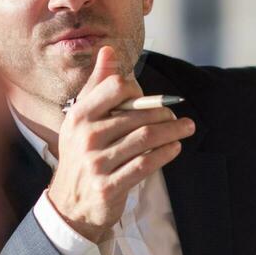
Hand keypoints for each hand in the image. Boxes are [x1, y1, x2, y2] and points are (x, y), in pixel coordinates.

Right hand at [47, 46, 194, 242]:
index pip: (115, 87)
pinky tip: (175, 148)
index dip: (138, 90)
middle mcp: (86, 137)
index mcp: (79, 116)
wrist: (69, 203)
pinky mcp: (109, 186)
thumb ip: (97, 85)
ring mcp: (96, 163)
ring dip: (172, 132)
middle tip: (179, 118)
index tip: (151, 99)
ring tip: (186, 129)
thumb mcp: (81, 119)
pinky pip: (145, 164)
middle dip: (164, 114)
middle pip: (137, 115)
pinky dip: (165, 154)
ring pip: (145, 138)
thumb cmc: (81, 153)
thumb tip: (108, 51)